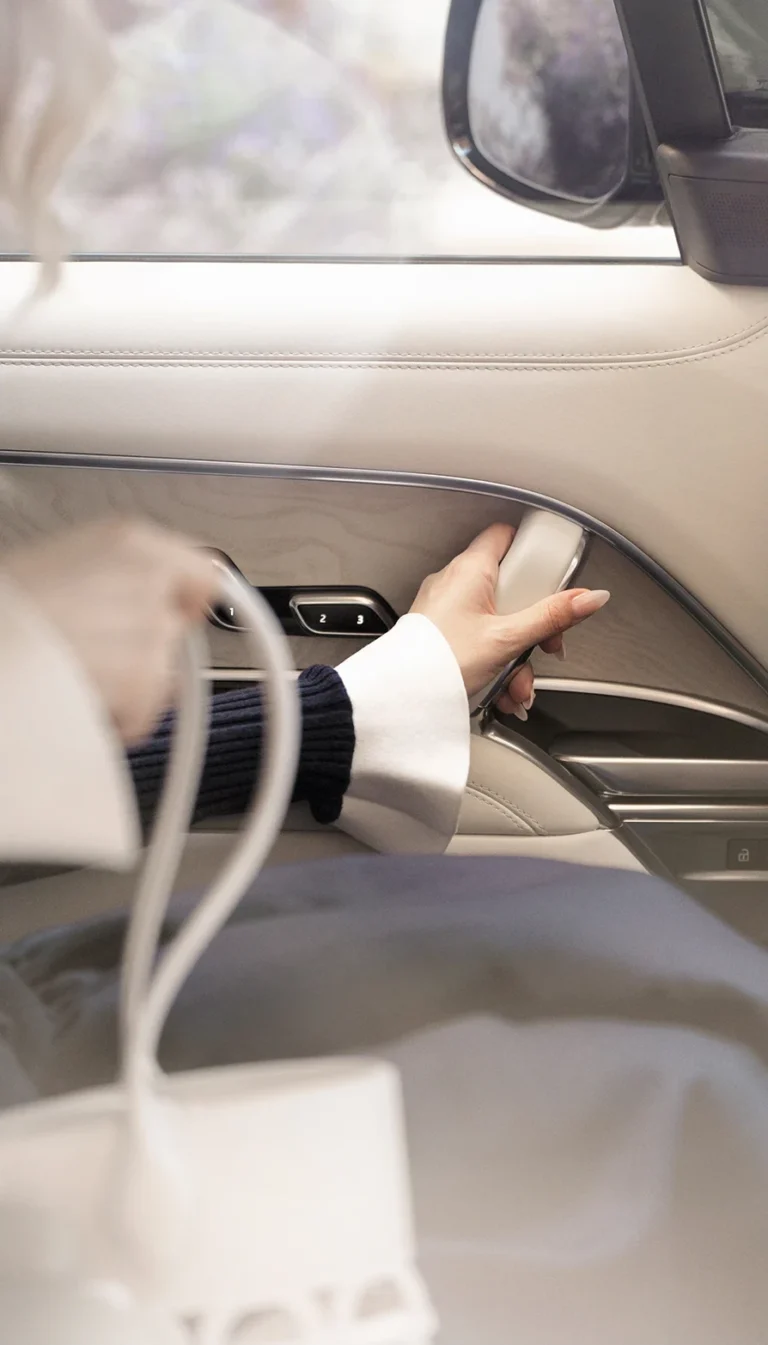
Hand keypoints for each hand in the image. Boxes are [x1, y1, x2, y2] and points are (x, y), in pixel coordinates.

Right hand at [5, 519, 217, 743]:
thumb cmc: (7, 610)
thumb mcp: (55, 563)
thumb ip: (109, 576)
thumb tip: (125, 600)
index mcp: (129, 540)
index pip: (202, 572)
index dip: (188, 601)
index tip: (180, 616)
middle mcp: (151, 581)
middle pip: (175, 630)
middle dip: (144, 651)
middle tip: (97, 657)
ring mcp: (152, 632)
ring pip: (161, 677)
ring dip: (127, 689)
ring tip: (73, 677)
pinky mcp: (145, 682)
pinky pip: (143, 716)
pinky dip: (116, 721)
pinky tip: (76, 702)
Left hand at [410, 523, 609, 718]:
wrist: (400, 697)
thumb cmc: (439, 663)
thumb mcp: (508, 639)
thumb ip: (552, 617)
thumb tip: (589, 597)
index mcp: (470, 570)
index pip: (506, 536)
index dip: (533, 551)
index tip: (554, 576)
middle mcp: (455, 582)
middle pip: (511, 589)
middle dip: (533, 627)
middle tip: (543, 647)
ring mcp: (447, 608)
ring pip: (498, 622)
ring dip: (516, 657)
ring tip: (517, 685)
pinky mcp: (442, 632)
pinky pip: (479, 639)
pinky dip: (495, 664)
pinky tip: (502, 691)